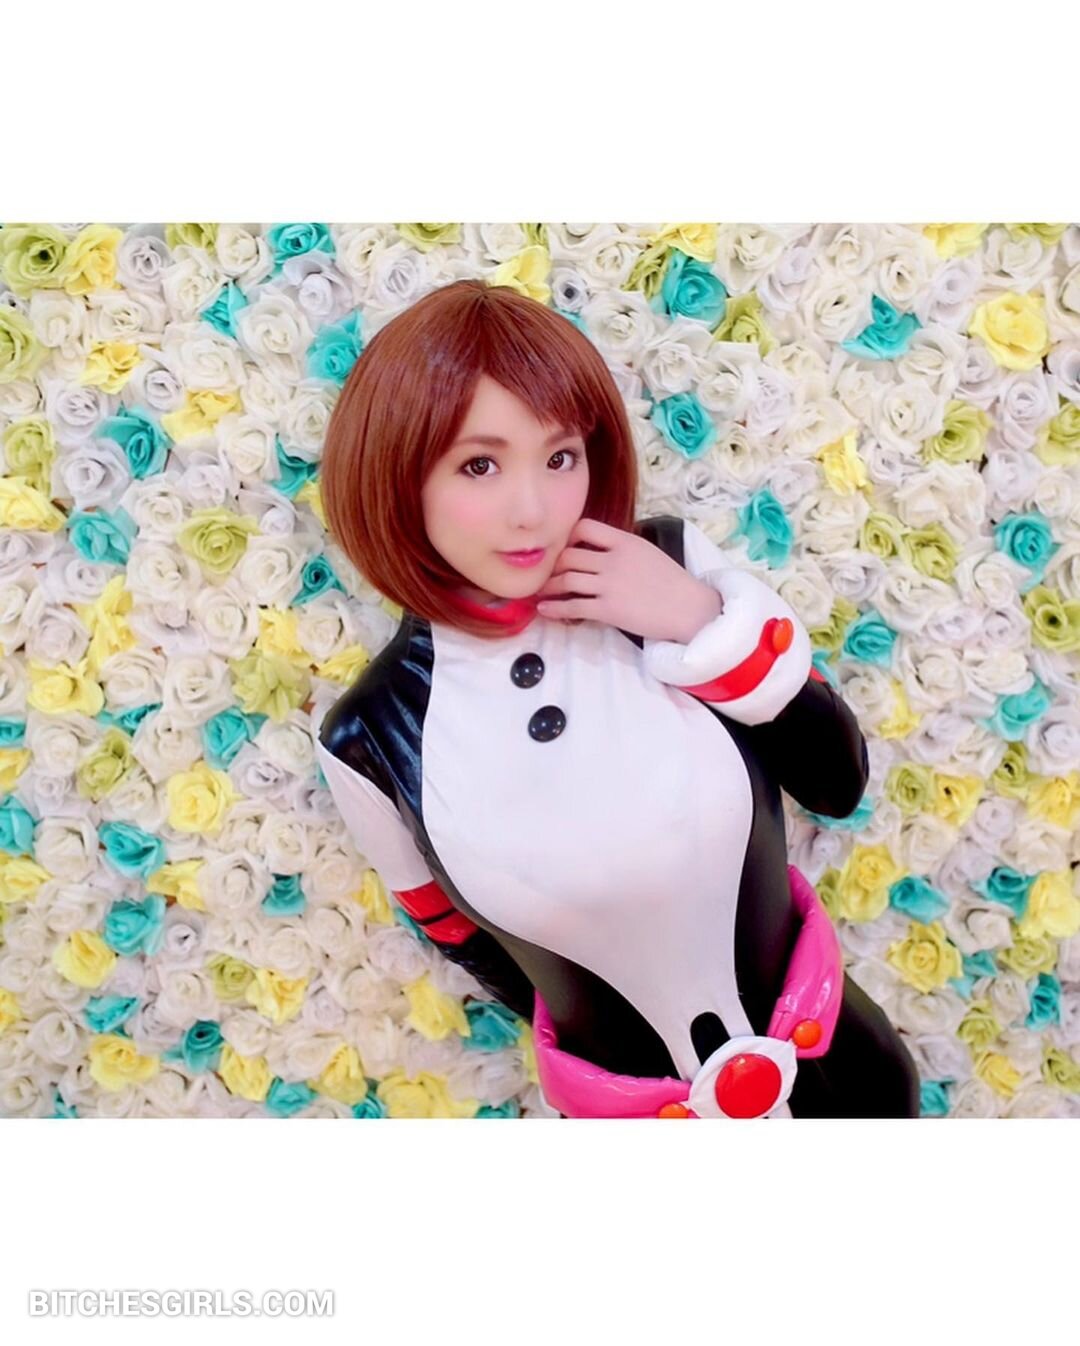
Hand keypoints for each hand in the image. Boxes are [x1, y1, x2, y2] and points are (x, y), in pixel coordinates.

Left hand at [535, 517, 723, 641]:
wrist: (690, 609)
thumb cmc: (672, 582)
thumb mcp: (648, 552)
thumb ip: (622, 548)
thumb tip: (599, 549)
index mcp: (625, 541)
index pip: (585, 528)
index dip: (568, 538)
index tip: (563, 549)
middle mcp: (614, 560)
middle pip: (569, 556)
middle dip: (552, 565)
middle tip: (545, 573)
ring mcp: (610, 585)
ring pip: (566, 580)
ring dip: (548, 586)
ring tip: (540, 591)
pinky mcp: (608, 609)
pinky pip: (573, 606)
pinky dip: (554, 608)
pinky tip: (545, 609)